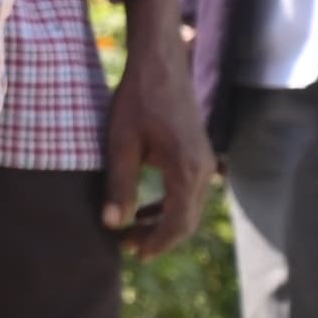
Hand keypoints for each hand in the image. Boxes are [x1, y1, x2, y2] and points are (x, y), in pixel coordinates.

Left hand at [99, 0, 214, 257]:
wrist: (159, 63)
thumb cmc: (136, 100)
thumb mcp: (120, 143)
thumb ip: (118, 185)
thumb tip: (112, 224)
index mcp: (186, 169)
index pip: (177, 222)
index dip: (156, 243)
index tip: (133, 254)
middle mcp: (203, 169)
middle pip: (187, 219)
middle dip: (159, 237)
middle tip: (127, 247)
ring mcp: (205, 161)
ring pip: (189, 206)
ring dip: (163, 222)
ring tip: (131, 232)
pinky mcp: (198, 153)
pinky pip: (188, 190)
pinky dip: (168, 204)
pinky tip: (144, 208)